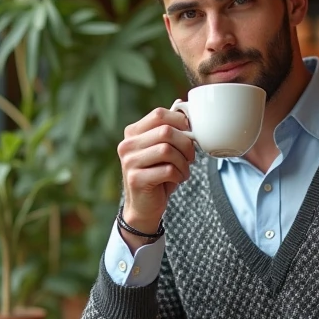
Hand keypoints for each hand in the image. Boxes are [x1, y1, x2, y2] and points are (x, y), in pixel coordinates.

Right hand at [116, 107, 196, 247]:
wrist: (144, 207)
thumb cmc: (158, 175)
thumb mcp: (163, 150)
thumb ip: (170, 131)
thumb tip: (187, 111)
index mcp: (133, 132)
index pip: (159, 114)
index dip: (180, 121)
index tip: (189, 134)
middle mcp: (127, 144)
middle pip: (166, 131)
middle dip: (185, 144)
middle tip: (191, 156)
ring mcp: (129, 162)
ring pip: (167, 150)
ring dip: (183, 162)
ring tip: (184, 170)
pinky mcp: (136, 179)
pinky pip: (167, 170)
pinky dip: (179, 175)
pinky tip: (177, 179)